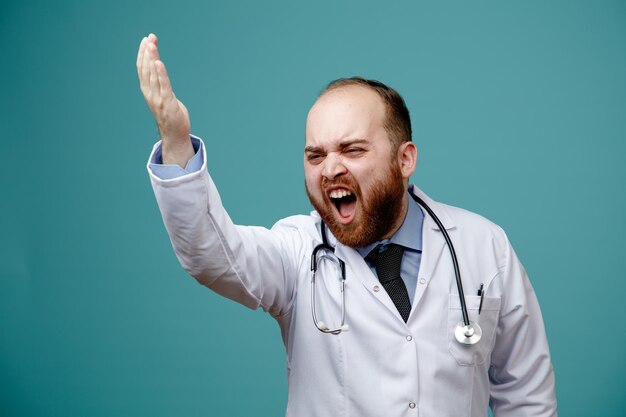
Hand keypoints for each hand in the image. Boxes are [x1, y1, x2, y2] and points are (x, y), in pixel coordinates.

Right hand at [137, 34, 193, 166]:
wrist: (174, 135)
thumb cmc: (171, 115)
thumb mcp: (164, 96)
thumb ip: (161, 85)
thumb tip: (160, 71)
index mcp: (148, 91)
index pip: (142, 68)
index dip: (143, 53)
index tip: (147, 39)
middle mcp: (150, 93)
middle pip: (146, 69)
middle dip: (147, 52)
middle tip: (149, 37)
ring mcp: (158, 99)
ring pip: (152, 75)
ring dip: (152, 59)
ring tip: (152, 45)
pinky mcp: (168, 103)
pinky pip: (164, 86)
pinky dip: (161, 74)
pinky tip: (159, 62)